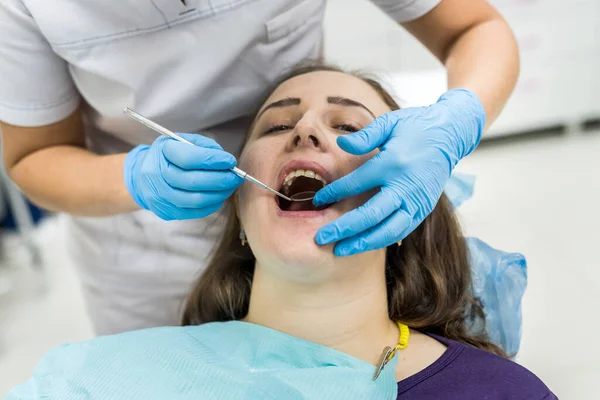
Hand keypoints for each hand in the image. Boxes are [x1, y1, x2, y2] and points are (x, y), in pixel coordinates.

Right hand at [124, 133, 242, 219]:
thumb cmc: (169, 156)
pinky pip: (196, 211)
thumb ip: (204, 146)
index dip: (213, 160)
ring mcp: (161, 196)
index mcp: (162, 152)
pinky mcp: (168, 212)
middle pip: (194, 181)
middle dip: (221, 179)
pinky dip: (213, 204)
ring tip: (231, 186)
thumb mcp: (182, 141)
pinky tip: (220, 195)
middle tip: (237, 176)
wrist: (144, 176)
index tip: (230, 161)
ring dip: (220, 194)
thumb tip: (226, 161)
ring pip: (196, 200)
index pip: (189, 158)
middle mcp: (157, 176)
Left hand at [313, 89, 484, 255]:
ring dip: (362, 243)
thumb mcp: (390, 123)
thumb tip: (341, 145)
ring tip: (339, 251)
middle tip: (320, 238)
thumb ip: (365, 136)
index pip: (357, 184)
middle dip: (344, 229)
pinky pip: (400, 231)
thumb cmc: (415, 127)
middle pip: (371, 216)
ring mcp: (417, 202)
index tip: (317, 201)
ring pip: (388, 231)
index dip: (335, 193)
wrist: (450, 135)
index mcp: (393, 164)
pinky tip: (362, 244)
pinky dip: (381, 240)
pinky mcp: (423, 210)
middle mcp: (406, 187)